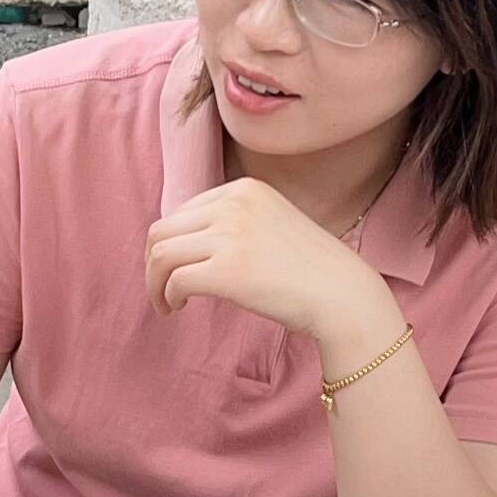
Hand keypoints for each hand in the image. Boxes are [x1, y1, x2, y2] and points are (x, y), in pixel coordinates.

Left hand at [145, 178, 394, 353]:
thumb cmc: (309, 269)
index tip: (175, 268)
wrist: (342, 293)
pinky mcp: (227, 270)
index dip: (171, 244)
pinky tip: (178, 307)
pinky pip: (175, 281)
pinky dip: (168, 297)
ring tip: (166, 302)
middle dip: (153, 264)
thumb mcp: (270, 223)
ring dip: (154, 282)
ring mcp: (230, 235)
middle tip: (162, 289)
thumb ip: (233, 222)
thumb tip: (183, 245)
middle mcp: (233, 204)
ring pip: (161, 255)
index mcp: (243, 189)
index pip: (181, 212)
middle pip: (162, 231)